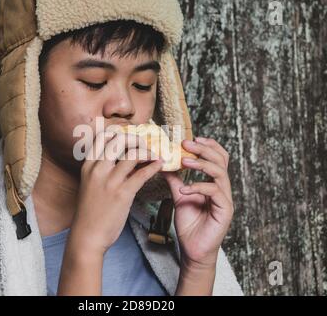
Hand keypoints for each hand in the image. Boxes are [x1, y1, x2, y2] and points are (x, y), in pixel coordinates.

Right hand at [70, 130, 163, 256]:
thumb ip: (104, 170)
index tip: (132, 134)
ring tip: (156, 154)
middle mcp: (98, 169)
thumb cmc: (90, 211)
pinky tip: (160, 165)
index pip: (103, 137)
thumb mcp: (91, 185)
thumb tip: (125, 158)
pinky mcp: (122, 193)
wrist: (87, 235)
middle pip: (119, 139)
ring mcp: (110, 181)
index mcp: (88, 165)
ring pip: (133, 154)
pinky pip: (142, 173)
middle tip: (146, 143)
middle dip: (136, 138)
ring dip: (148, 151)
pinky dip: (154, 166)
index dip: (119, 132)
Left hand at [162, 137, 233, 269]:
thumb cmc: (189, 224)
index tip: (191, 139)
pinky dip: (198, 187)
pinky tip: (184, 190)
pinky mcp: (225, 210)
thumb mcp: (179, 197)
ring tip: (184, 162)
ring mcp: (225, 199)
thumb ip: (174, 180)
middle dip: (203, 149)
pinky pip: (215, 192)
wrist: (192, 249)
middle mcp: (222, 188)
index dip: (208, 145)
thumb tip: (163, 163)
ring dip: (201, 164)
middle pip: (221, 160)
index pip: (218, 158)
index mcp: (214, 183)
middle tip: (186, 144)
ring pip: (220, 173)